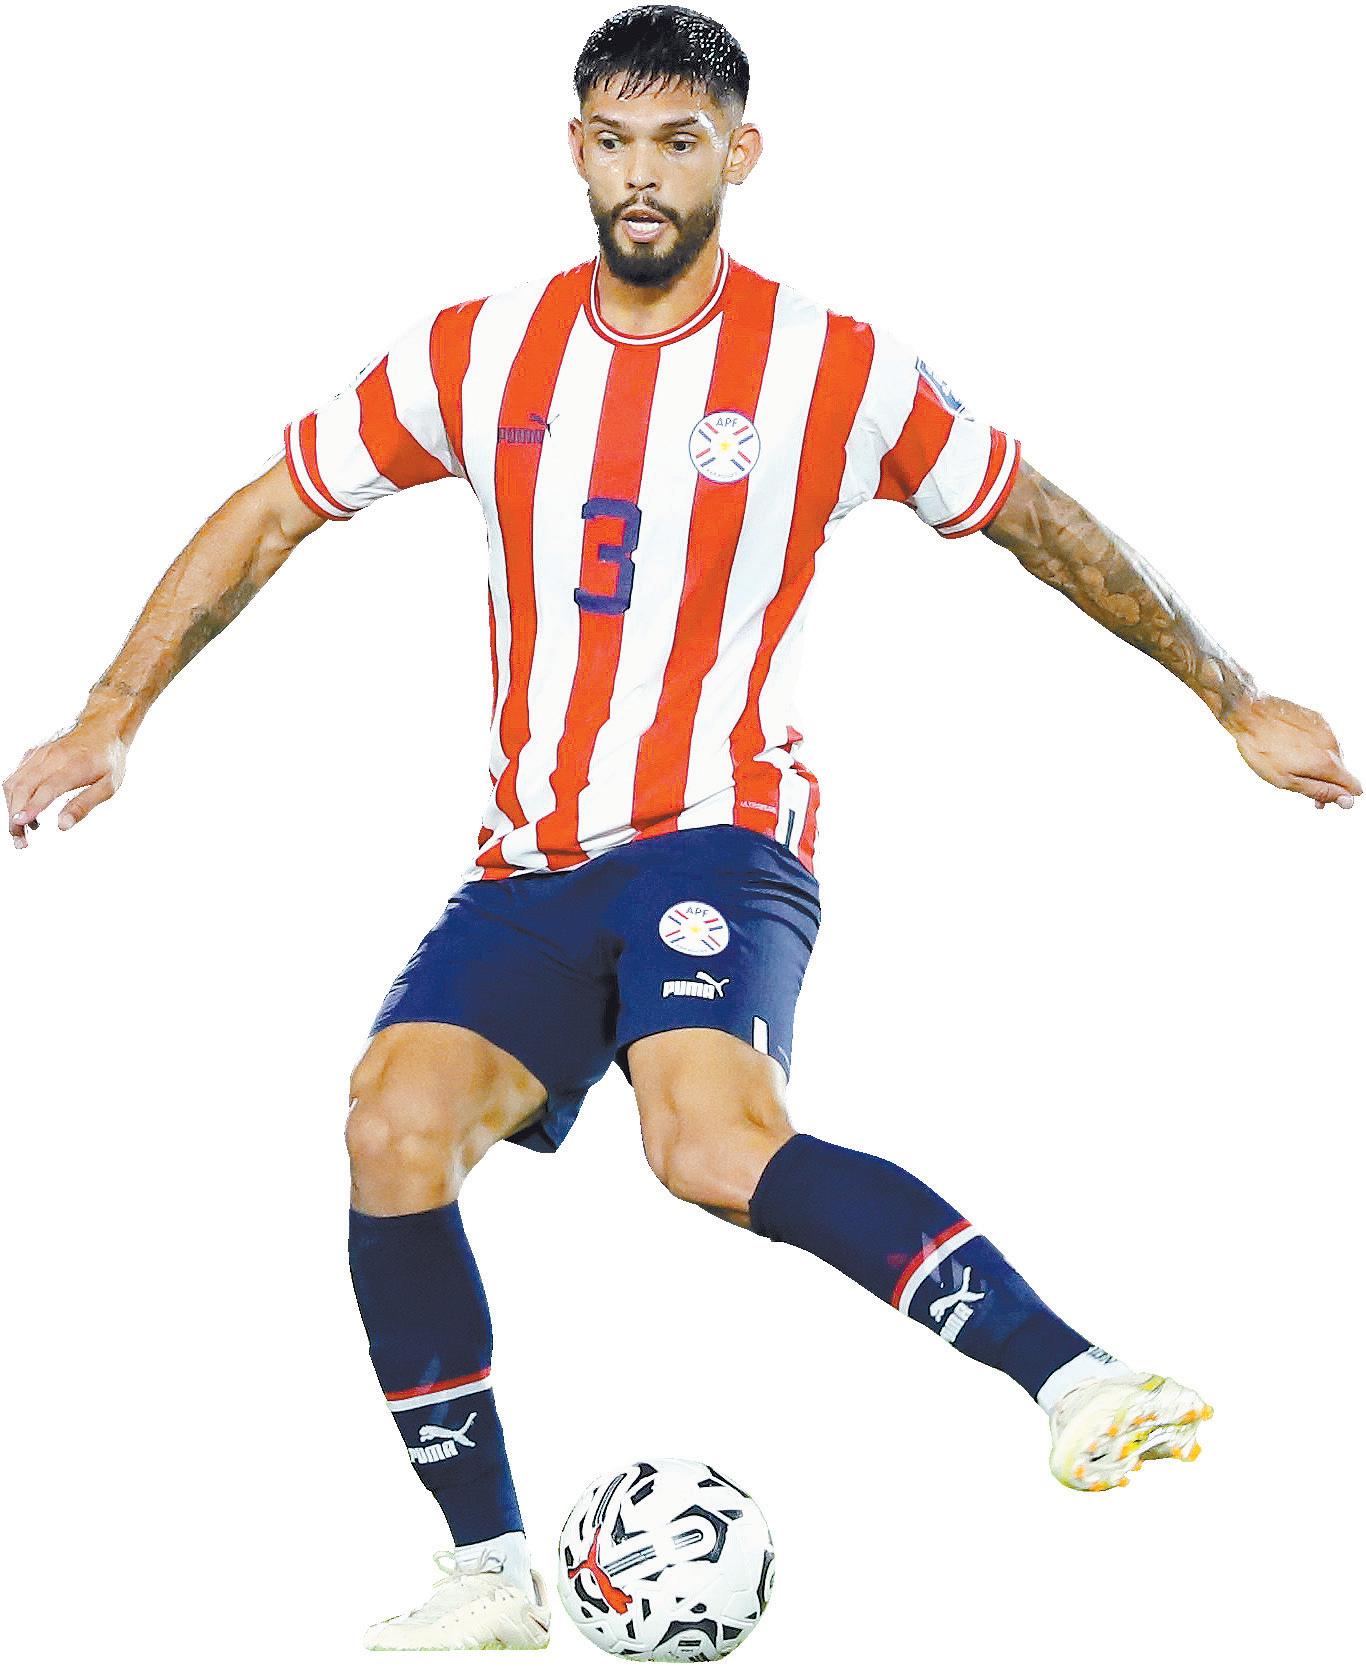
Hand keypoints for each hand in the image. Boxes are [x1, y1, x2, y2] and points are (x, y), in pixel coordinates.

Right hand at [4, 716, 129, 848]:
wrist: (103, 727)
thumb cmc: (108, 759)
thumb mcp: (108, 785)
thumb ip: (84, 804)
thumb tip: (62, 826)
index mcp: (70, 767)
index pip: (44, 790)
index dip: (30, 808)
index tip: (19, 825)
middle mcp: (49, 759)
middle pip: (22, 789)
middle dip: (15, 817)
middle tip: (20, 842)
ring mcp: (38, 755)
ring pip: (13, 783)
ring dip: (11, 808)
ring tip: (22, 830)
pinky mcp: (33, 754)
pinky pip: (15, 775)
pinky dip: (14, 795)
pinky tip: (26, 810)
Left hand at [1223, 694, 1360, 808]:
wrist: (1249, 714)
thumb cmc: (1262, 750)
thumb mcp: (1287, 781)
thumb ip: (1319, 791)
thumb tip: (1348, 801)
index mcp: (1326, 763)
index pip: (1352, 786)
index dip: (1341, 797)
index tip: (1322, 800)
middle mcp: (1331, 744)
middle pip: (1340, 771)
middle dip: (1325, 781)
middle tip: (1300, 784)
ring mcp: (1325, 729)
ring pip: (1331, 754)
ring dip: (1318, 763)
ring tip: (1292, 764)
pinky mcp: (1316, 718)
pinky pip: (1322, 739)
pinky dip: (1312, 747)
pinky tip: (1293, 748)